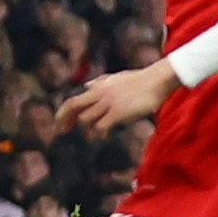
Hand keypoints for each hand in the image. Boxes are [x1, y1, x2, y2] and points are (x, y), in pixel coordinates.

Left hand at [58, 61, 181, 137]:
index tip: (59, 124)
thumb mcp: (116, 78)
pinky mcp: (119, 112)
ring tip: (91, 137)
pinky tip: (101, 138)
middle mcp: (100, 94)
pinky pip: (101, 127)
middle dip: (63, 120)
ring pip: (85, 119)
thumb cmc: (140, 80)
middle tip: (61, 132)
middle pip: (72, 106)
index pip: (73, 100)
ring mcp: (108, 103)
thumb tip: (87, 85)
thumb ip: (100, 82)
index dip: (63, 113)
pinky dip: (98, 134)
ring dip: (86, 130)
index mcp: (98, 87)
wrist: (158, 79)